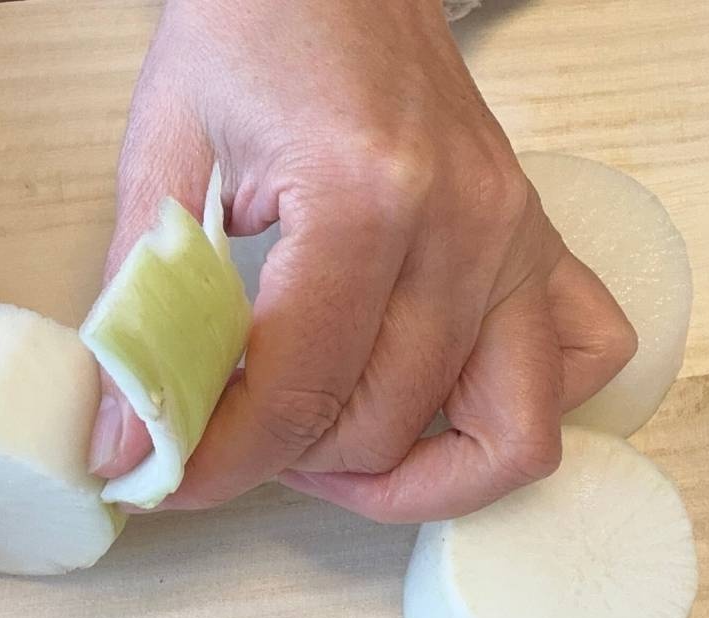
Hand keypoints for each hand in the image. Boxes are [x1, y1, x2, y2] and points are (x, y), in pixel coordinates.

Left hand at [91, 0, 635, 522]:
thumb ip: (142, 303)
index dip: (221, 463)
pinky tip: (438, 402)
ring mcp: (517, 239)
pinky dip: (516, 417)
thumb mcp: (167, 149)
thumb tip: (123, 437)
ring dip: (407, 474)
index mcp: (364, 196)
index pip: (299, 391)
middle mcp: (465, 227)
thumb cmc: (256, 29)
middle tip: (231, 438)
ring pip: (507, 436)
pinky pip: (585, 364)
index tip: (167, 482)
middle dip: (292, 466)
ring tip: (328, 446)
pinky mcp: (539, 243)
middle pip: (389, 428)